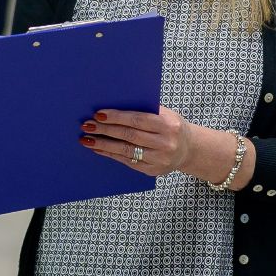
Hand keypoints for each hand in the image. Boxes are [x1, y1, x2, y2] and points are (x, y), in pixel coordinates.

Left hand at [81, 107, 209, 179]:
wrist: (188, 149)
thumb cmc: (171, 126)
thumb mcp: (165, 114)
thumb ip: (145, 110)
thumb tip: (114, 104)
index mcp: (168, 124)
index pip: (138, 120)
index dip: (117, 117)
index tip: (99, 114)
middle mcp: (165, 143)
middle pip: (129, 136)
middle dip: (106, 130)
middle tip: (87, 126)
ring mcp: (159, 159)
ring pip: (126, 151)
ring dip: (104, 145)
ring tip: (87, 139)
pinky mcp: (153, 171)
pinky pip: (128, 162)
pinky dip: (111, 155)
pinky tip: (99, 149)